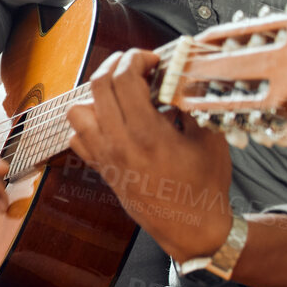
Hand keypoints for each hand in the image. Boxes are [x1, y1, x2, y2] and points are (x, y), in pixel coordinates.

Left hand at [63, 48, 234, 260]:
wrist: (192, 228)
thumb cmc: (205, 186)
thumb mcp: (209, 138)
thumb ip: (191, 104)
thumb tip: (179, 77)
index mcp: (147, 134)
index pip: (124, 78)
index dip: (135, 58)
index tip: (150, 58)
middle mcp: (119, 144)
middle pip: (98, 86)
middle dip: (116, 65)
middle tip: (135, 64)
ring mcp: (106, 157)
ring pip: (78, 111)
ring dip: (96, 94)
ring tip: (120, 93)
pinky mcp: (101, 169)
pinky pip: (77, 137)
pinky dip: (88, 123)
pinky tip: (111, 121)